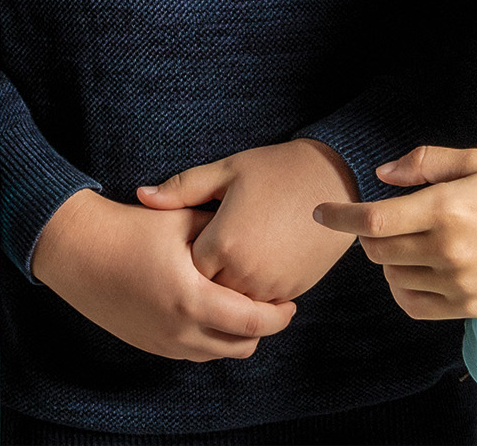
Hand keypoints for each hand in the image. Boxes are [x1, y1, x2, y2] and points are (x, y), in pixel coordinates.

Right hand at [30, 190, 296, 361]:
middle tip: (270, 305)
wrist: (78, 250)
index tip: (290, 301)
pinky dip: (211, 338)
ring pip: (219, 353)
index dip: (278, 315)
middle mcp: (179, 330)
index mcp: (192, 298)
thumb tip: (259, 242)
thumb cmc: (131, 227)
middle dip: (262, 328)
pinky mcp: (150, 345)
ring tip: (241, 306)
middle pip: (241, 346)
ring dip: (236, 335)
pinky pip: (194, 353)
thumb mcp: (183, 220)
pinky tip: (211, 311)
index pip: (253, 322)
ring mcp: (163, 343)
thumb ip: (224, 234)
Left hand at [137, 138, 356, 303]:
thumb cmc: (276, 170)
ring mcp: (272, 286)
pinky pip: (262, 305)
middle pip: (209, 294)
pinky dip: (254, 294)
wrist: (335, 178)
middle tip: (199, 262)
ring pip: (235, 306)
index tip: (183, 247)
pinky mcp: (293, 290)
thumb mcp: (226, 172)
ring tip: (227, 265)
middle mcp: (245, 272)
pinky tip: (251, 270)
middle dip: (202, 282)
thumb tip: (141, 196)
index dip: (182, 261)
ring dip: (228, 291)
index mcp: (223, 243)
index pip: (187, 271)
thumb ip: (181, 189)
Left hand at [313, 145, 476, 321]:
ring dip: (387, 258)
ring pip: (393, 276)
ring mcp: (458, 283)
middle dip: (368, 233)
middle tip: (386, 218)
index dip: (339, 215)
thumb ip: (426, 163)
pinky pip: (414, 304)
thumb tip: (382, 174)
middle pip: (377, 250)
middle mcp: (448, 249)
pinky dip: (402, 287)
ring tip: (410, 240)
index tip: (319, 211)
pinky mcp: (468, 307)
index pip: (373, 219)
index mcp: (447, 208)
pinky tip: (413, 270)